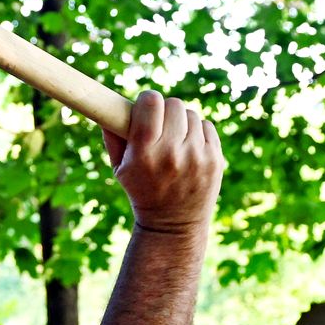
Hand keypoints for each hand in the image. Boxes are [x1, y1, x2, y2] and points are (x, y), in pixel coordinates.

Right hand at [103, 91, 224, 234]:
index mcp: (145, 153)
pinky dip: (198, 132)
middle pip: (173, 104)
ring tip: (174, 139)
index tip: (145, 105)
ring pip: (191, 115)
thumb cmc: (142, 191)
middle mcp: (172, 153)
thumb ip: (112, 136)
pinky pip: (207, 126)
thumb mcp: (120, 168)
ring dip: (182, 122)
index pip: (151, 103)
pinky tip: (189, 147)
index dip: (147, 99)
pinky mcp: (216, 160)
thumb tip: (109, 106)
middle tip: (160, 123)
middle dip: (165, 110)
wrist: (173, 225)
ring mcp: (197, 157)